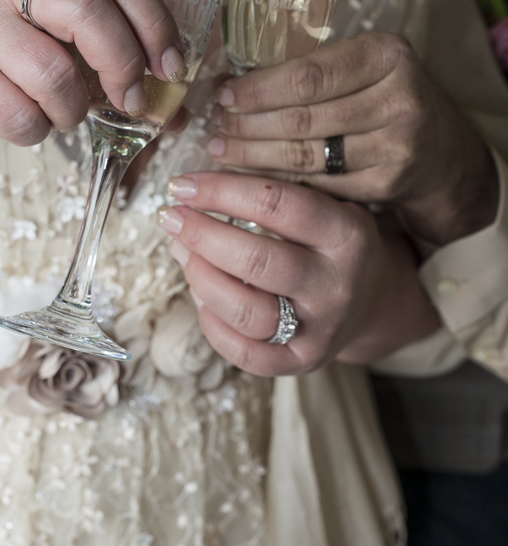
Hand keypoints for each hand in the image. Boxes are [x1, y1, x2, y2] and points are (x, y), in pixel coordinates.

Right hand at [0, 0, 184, 144]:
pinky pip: (17, 112)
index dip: (154, 23)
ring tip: (67, 115)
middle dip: (122, 64)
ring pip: (50, 70)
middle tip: (132, 102)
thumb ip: (126, 72)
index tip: (171, 69)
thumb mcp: (76, 49)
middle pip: (87, 8)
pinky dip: (37, 131)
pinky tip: (34, 121)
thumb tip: (176, 114)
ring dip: (72, 109)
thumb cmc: (28, 62)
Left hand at [156, 171, 438, 375]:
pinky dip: (212, 325)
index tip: (183, 184)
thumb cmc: (333, 241)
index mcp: (347, 235)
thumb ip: (275, 190)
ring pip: (245, 311)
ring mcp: (320, 329)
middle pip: (256, 260)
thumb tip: (197, 185)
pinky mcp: (303, 361)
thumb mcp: (327, 203)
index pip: (276, 205)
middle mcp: (336, 285)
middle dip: (201, 234)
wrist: (374, 298)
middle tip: (171, 217)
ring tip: (182, 252)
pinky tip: (201, 296)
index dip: (221, 191)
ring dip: (201, 277)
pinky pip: (246, 354)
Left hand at [209, 33, 498, 244]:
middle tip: (214, 130)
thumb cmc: (386, 98)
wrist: (440, 149)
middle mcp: (399, 100)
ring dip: (255, 157)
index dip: (259, 89)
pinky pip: (319, 185)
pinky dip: (281, 182)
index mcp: (388, 55)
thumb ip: (315, 71)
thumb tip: (232, 84)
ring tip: (222, 153)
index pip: (309, 75)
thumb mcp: (365, 67)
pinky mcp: (387, 185)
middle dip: (249, 126)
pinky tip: (253, 178)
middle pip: (304, 118)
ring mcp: (396, 147)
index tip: (223, 96)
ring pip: (307, 156)